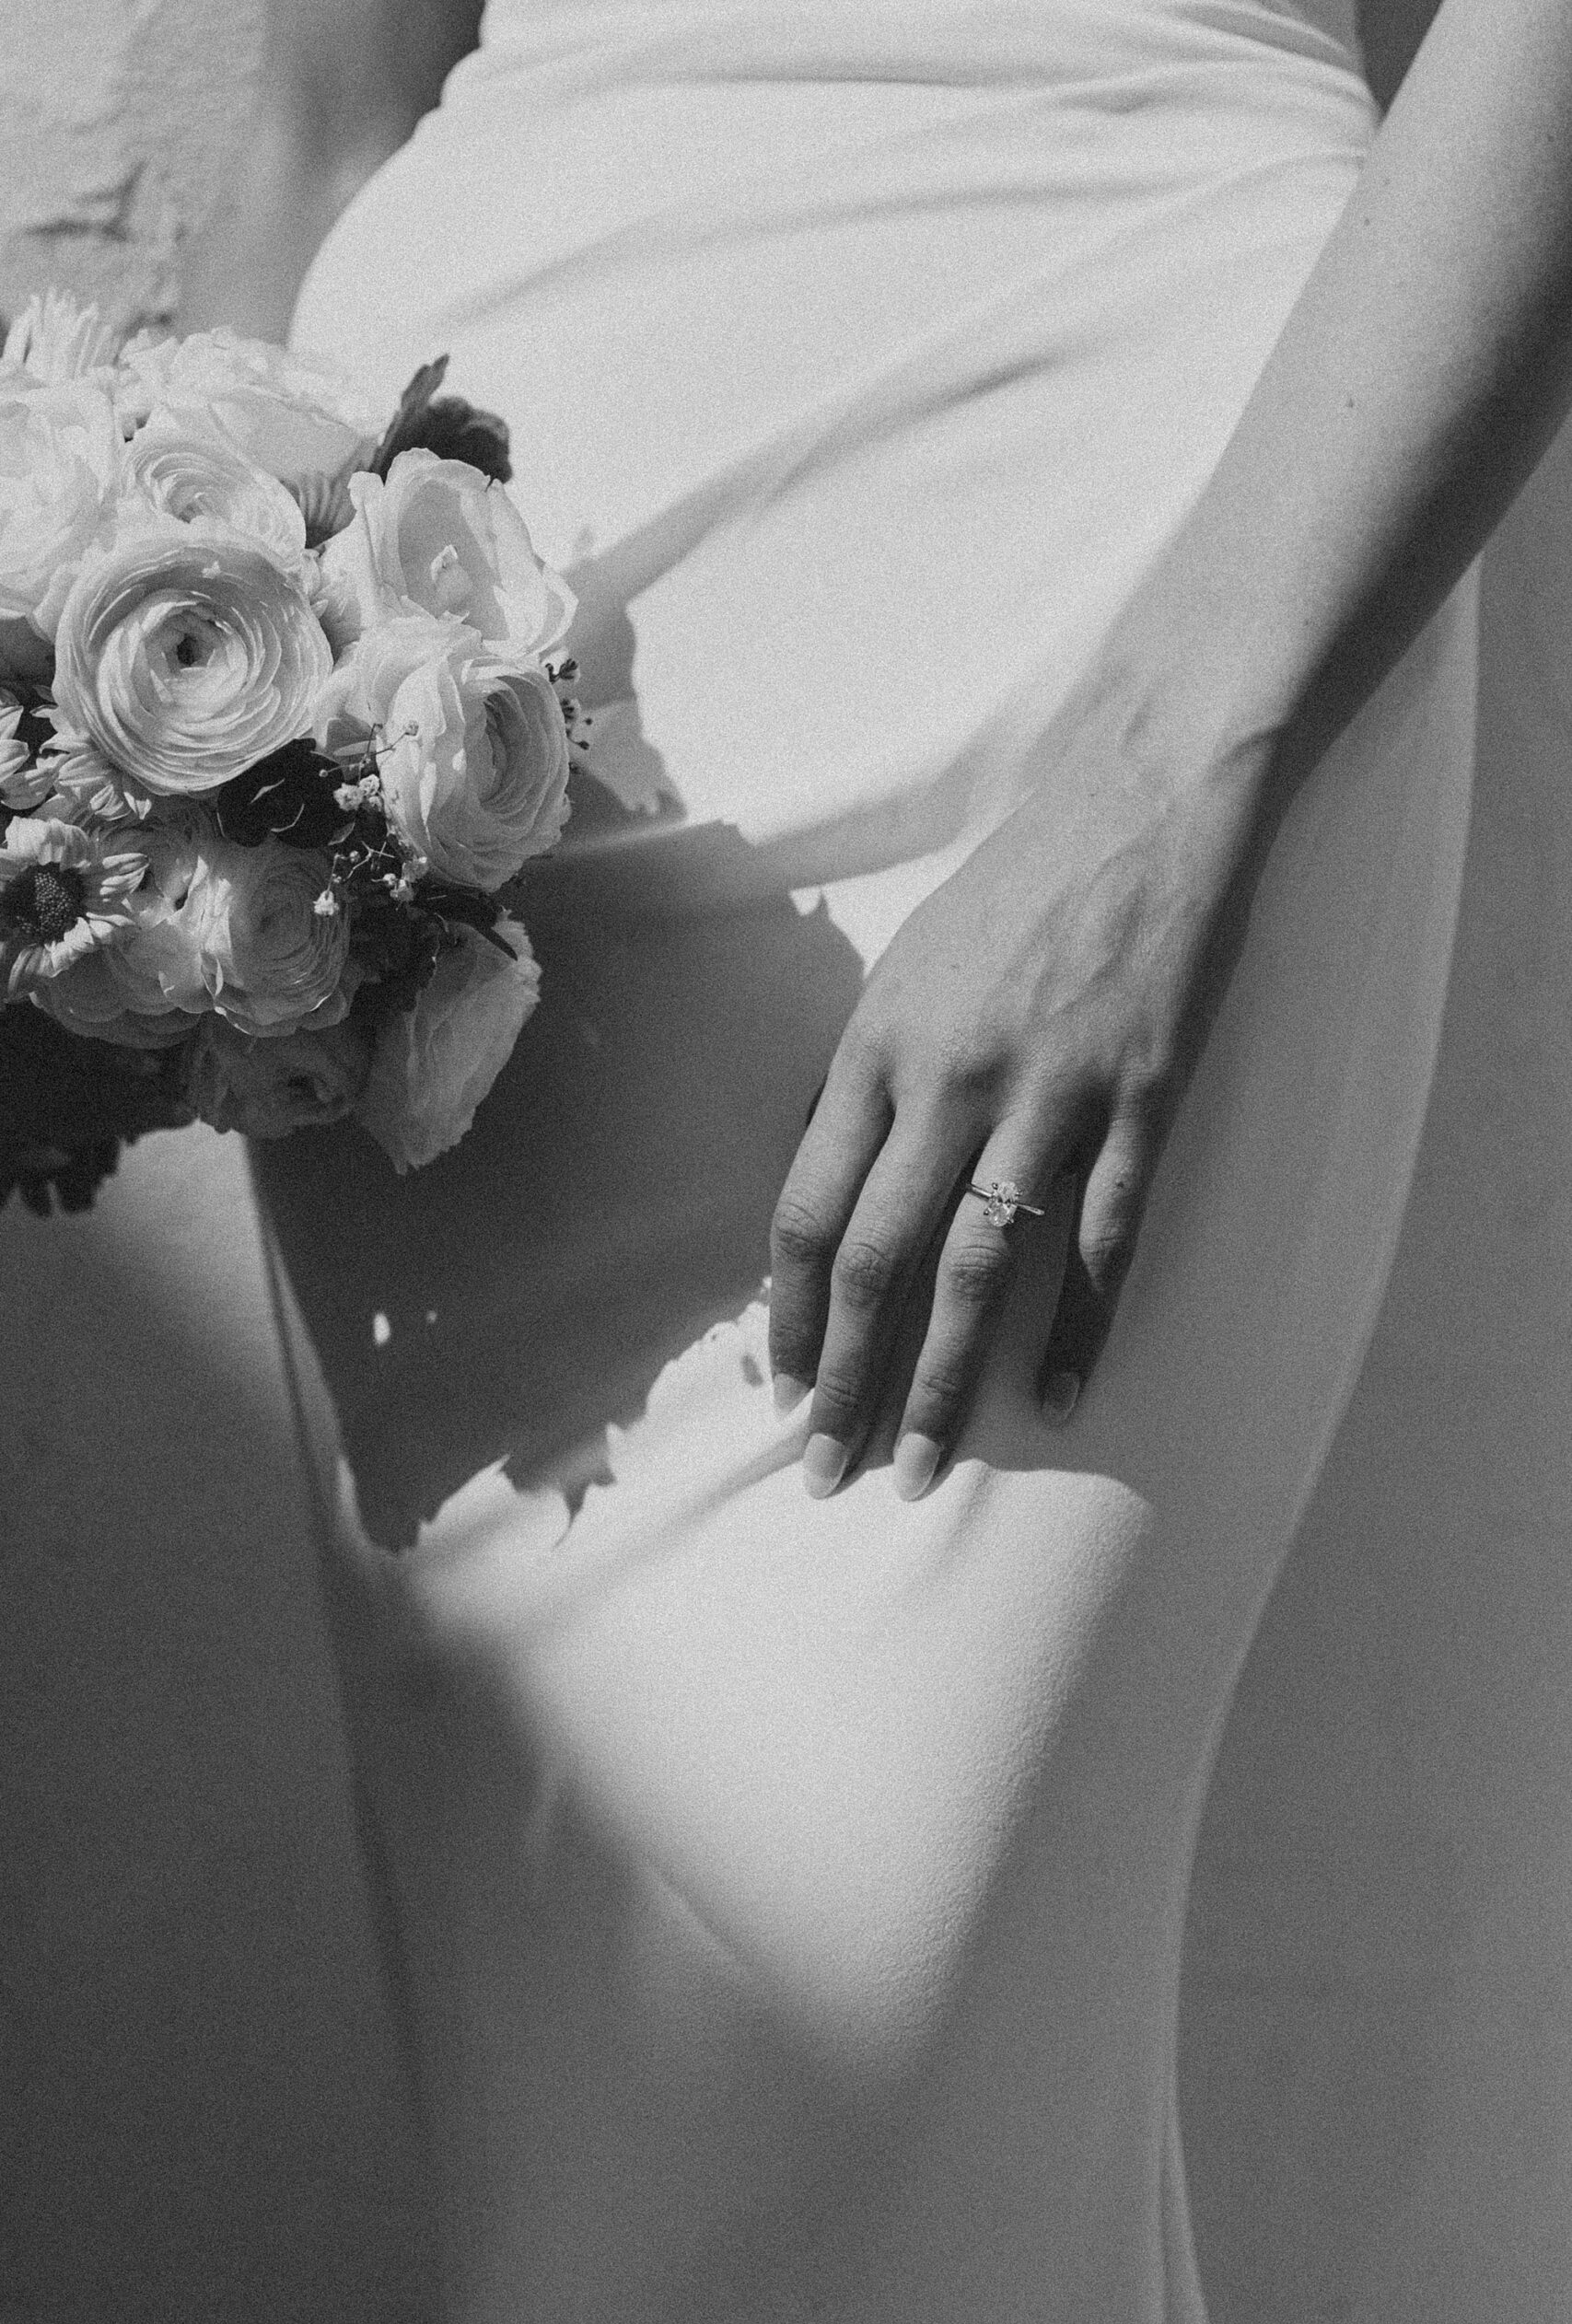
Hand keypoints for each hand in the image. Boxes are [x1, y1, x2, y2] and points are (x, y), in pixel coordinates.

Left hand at [766, 649, 1284, 1499]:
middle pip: (874, 1262)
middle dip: (843, 1382)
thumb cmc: (1016, 887)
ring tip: (922, 1468)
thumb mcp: (905, 967)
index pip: (806, 1213)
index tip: (784, 1390)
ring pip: (977, 1272)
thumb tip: (822, 1175)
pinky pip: (1102, 1243)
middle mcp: (948, 1082)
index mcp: (876, 1048)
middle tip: (823, 1472)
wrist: (1146, 800)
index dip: (790, 1317)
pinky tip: (1057, 1399)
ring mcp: (1047, 1096)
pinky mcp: (1138, 1102)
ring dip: (943, 1384)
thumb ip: (863, 1075)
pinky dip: (1078, 1331)